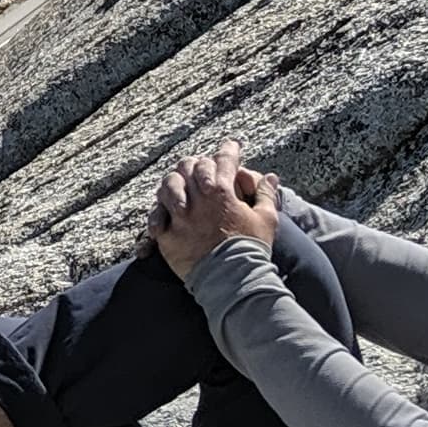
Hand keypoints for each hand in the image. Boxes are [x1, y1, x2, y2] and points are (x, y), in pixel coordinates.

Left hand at [148, 144, 280, 276]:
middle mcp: (198, 198)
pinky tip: (164, 216)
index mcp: (223, 190)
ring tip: (180, 189)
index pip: (225, 159)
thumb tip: (270, 176)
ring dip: (174, 183)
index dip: (230, 149)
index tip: (233, 146)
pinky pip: (156, 218)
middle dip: (197, 163)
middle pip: (190, 166)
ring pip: (168, 185)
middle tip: (202, 167)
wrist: (233, 280)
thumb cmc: (252, 249)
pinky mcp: (168, 235)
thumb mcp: (266, 219)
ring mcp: (181, 216)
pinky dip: (159, 215)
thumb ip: (266, 195)